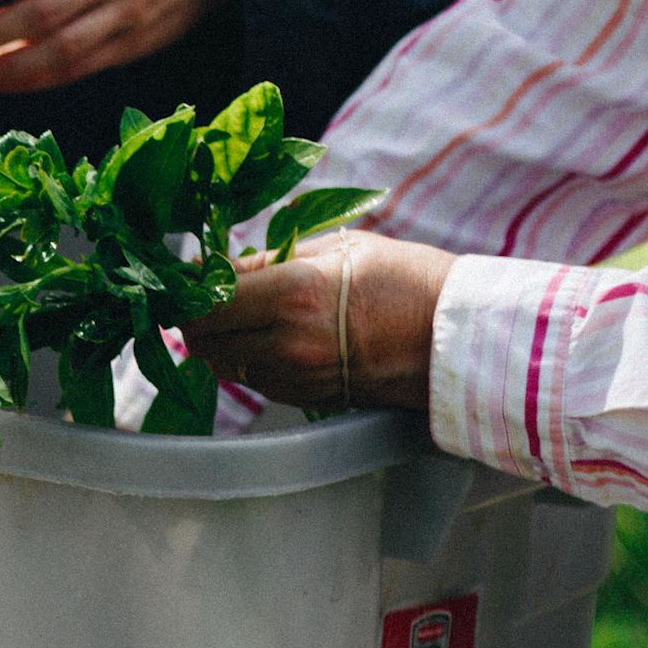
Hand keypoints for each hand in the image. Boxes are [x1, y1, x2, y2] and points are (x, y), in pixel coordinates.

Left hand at [181, 234, 452, 412]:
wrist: (458, 339)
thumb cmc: (409, 280)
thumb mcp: (340, 249)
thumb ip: (273, 260)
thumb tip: (223, 268)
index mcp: (294, 294)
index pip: (208, 301)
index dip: (190, 289)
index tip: (190, 276)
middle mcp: (287, 343)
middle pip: (203, 339)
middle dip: (197, 317)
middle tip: (208, 295)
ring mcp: (295, 377)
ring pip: (224, 363)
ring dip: (222, 340)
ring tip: (242, 313)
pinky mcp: (305, 398)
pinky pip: (255, 379)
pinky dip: (250, 358)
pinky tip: (273, 337)